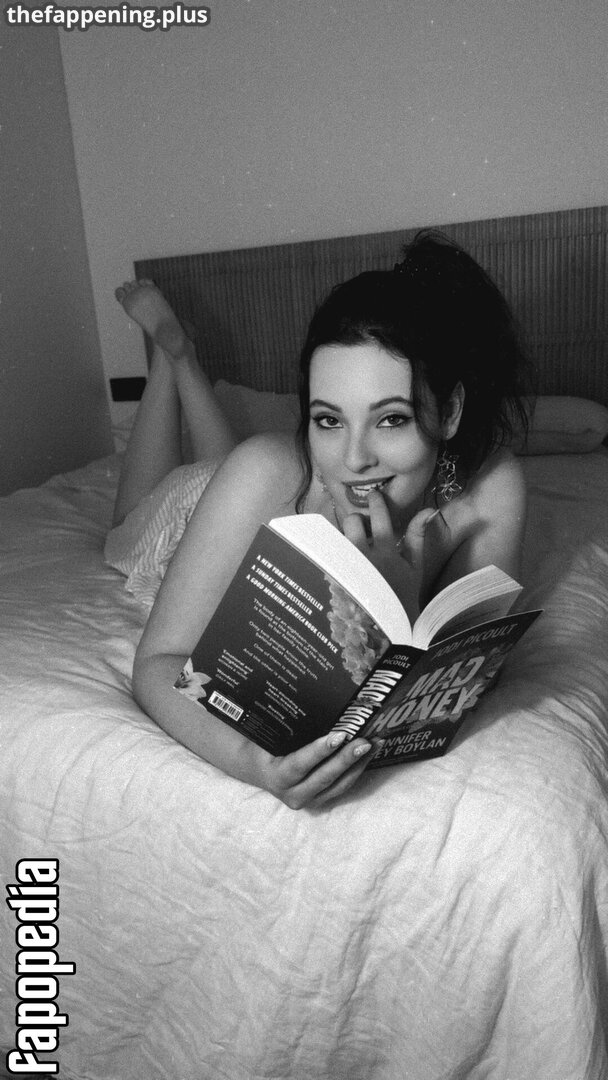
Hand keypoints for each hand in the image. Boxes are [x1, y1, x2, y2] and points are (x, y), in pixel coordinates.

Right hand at [257, 730, 380, 809]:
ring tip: (376, 743)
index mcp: (276, 777)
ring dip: (359, 763)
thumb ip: (282, 725)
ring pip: (339, 784)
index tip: (339, 735)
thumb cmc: (263, 745)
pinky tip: (371, 752)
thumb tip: (306, 697)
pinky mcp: (322, 799)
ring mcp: (309, 800)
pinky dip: (358, 768)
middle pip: (324, 778)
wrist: (258, 768)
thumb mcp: (267, 736)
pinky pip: (343, 785)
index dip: (319, 751)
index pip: (299, 764)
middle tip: (365, 741)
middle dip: (347, 759)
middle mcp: (293, 794)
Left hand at [341, 490, 437, 617]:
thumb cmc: (403, 596)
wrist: (387, 628)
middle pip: (351, 521)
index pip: (379, 516)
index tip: (375, 495)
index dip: (376, 502)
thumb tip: (427, 509)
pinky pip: (325, 556)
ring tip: (349, 546)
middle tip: (361, 526)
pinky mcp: (331, 579)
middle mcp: (362, 557)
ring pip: (336, 537)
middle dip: (356, 519)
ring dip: (342, 536)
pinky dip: (330, 553)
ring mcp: (344, 568)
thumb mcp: (415, 567)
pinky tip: (337, 561)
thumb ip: (417, 536)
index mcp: (386, 552)